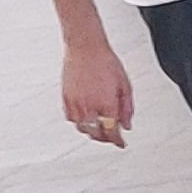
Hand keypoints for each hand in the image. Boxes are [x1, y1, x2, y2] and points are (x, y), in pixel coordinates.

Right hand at [60, 24, 135, 146]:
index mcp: (106, 104)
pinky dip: (78, 122)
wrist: (85, 48)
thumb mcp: (125, 86)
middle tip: (112, 138)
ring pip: (82, 128)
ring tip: (99, 130)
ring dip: (91, 132)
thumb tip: (127, 125)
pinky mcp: (65, 98)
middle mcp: (89, 106)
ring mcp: (75, 102)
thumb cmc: (106, 62)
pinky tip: (85, 120)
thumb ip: (127, 108)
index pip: (112, 132)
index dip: (118, 141)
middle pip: (96, 133)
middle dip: (105, 139)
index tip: (121, 144)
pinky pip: (70, 118)